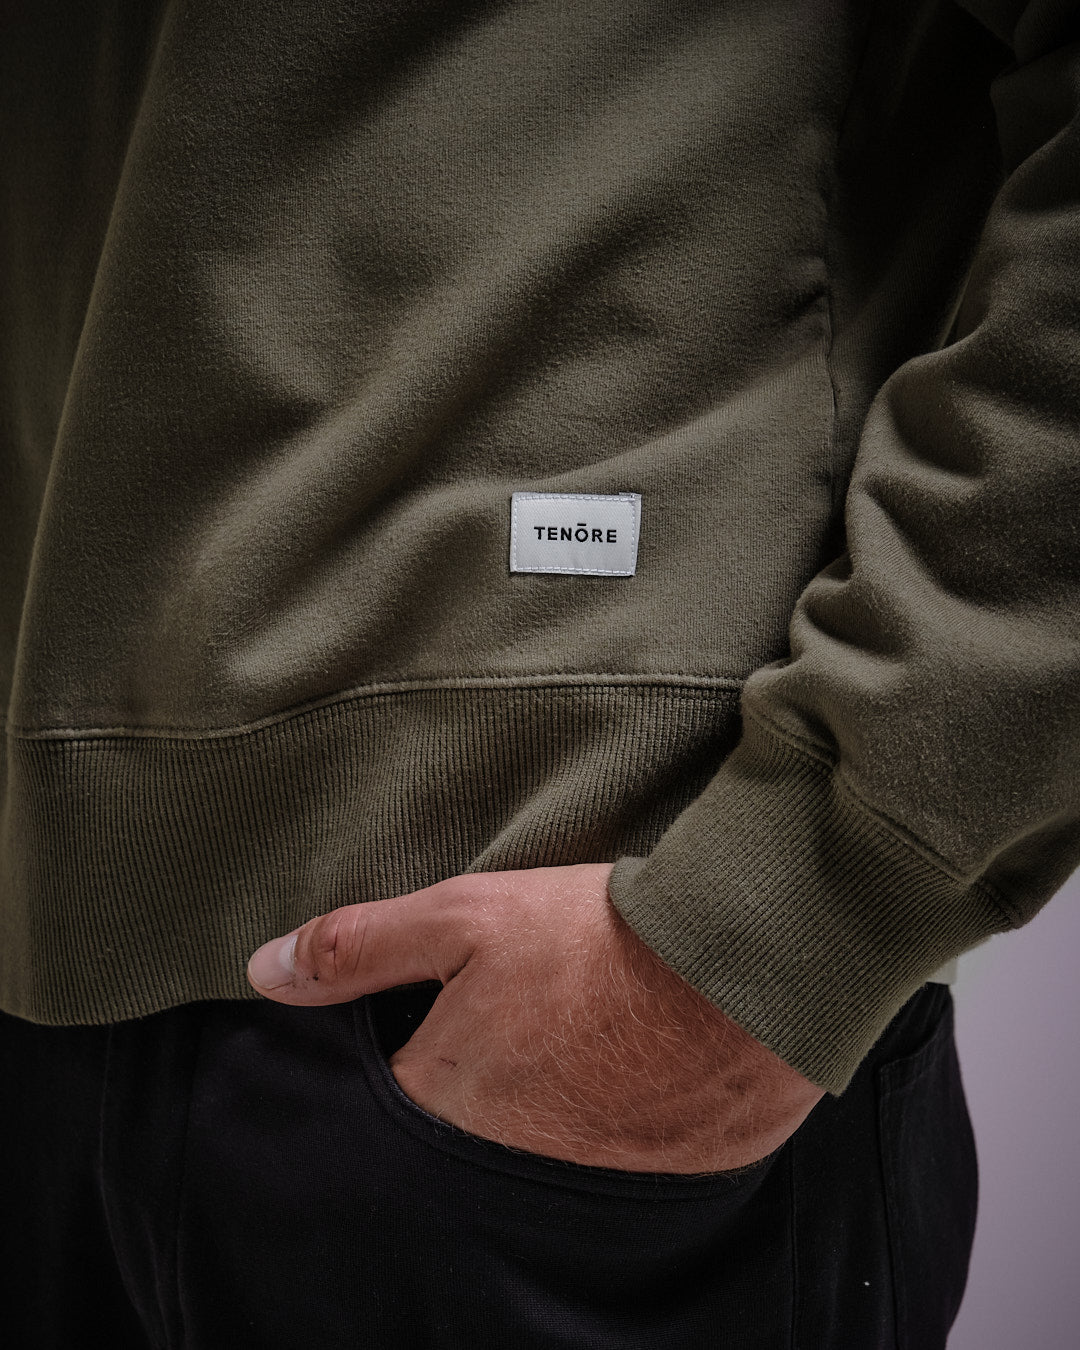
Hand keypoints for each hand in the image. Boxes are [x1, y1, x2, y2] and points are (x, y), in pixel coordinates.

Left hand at [247, 863, 823, 1172]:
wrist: (742, 969)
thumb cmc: (596, 940)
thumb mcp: (466, 918)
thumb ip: (360, 947)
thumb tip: (263, 970)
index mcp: (441, 1106)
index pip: (374, 1113)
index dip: (388, 1061)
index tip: (415, 1027)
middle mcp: (497, 1170)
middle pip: (448, 1141)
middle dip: (461, 1090)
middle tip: (500, 1035)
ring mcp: (576, 1185)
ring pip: (519, 1157)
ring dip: (528, 1109)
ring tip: (556, 1048)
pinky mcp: (646, 1184)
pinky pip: (593, 1164)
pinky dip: (592, 1125)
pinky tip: (613, 1069)